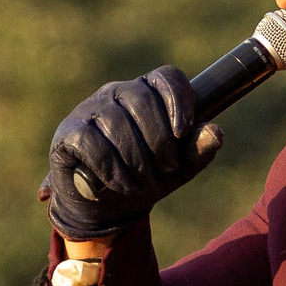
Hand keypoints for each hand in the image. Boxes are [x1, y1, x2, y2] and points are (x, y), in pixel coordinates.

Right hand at [42, 67, 214, 241]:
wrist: (105, 208)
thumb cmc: (144, 178)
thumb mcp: (178, 169)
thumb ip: (197, 150)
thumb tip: (216, 133)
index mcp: (149, 94)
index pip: (167, 77)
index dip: (179, 100)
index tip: (183, 131)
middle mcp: (118, 93)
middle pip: (143, 100)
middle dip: (160, 142)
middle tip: (165, 169)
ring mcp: (90, 109)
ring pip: (117, 123)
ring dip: (136, 161)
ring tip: (141, 181)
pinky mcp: (69, 132)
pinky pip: (92, 142)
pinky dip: (111, 168)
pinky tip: (119, 183)